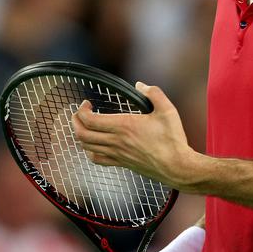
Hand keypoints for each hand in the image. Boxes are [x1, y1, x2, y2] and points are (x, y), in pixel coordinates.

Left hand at [72, 82, 195, 186]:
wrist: (176, 166)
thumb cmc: (172, 139)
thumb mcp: (167, 110)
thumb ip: (154, 93)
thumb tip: (140, 85)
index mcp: (124, 126)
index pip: (89, 120)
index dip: (82, 110)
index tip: (87, 103)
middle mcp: (116, 141)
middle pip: (82, 133)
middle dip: (75, 121)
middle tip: (80, 113)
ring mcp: (117, 154)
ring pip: (86, 146)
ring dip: (80, 134)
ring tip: (85, 125)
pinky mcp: (121, 163)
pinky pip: (96, 159)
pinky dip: (89, 150)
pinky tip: (95, 144)